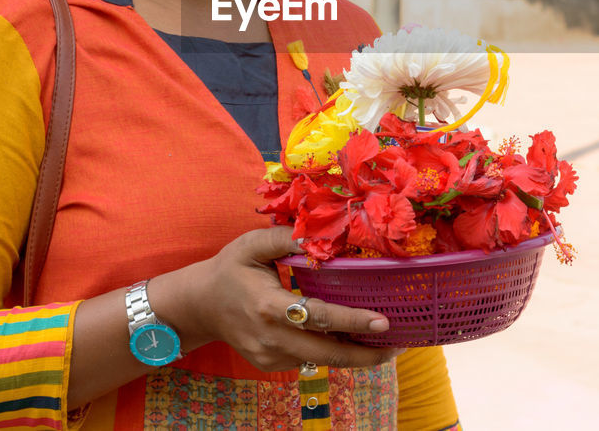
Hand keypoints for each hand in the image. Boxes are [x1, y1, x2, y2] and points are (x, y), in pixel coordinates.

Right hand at [176, 227, 399, 371]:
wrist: (199, 306)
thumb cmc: (229, 270)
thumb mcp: (251, 246)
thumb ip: (285, 237)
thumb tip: (320, 234)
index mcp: (268, 306)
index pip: (319, 317)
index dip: (353, 321)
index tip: (384, 321)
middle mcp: (272, 338)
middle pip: (328, 353)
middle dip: (367, 353)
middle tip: (399, 343)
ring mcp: (272, 357)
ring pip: (323, 360)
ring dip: (355, 354)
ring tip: (386, 343)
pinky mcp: (273, 365)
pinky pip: (310, 359)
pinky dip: (333, 351)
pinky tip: (352, 339)